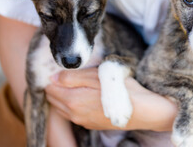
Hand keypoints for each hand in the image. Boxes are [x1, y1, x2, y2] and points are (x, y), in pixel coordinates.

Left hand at [45, 67, 176, 130]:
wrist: (143, 111)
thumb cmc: (122, 89)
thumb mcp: (97, 76)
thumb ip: (72, 77)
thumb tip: (53, 77)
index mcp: (72, 100)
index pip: (49, 88)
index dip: (53, 76)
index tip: (61, 68)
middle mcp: (73, 114)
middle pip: (53, 99)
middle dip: (56, 86)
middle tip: (68, 74)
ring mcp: (82, 121)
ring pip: (62, 108)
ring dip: (63, 96)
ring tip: (76, 84)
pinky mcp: (90, 124)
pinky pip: (73, 114)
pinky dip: (72, 104)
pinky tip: (85, 95)